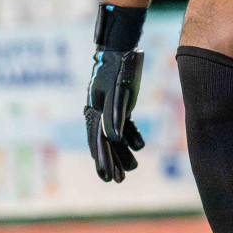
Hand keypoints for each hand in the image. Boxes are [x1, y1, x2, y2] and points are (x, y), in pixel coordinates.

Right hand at [83, 48, 144, 182]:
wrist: (122, 50)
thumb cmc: (118, 71)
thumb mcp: (118, 94)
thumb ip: (115, 116)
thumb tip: (114, 139)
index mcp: (94, 112)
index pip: (98, 141)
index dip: (103, 160)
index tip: (107, 177)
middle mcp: (98, 112)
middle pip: (105, 142)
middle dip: (112, 162)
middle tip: (117, 181)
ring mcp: (109, 109)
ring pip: (116, 136)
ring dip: (123, 152)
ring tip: (131, 170)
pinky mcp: (120, 104)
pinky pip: (124, 125)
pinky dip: (131, 136)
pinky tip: (138, 147)